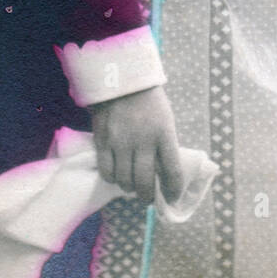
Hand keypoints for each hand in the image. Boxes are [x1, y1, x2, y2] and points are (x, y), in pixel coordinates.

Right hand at [90, 86, 184, 207]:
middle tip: (148, 198)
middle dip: (148, 196)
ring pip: (124, 180)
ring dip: (129, 188)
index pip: (173, 171)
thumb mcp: (165, 120)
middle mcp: (143, 141)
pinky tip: (116, 176)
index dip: (174, 190)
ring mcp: (121, 142)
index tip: (172, 198)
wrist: (121, 79)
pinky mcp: (103, 141)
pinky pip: (107, 171)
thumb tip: (163, 174)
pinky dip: (112, 179)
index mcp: (164, 134)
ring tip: (131, 186)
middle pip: (145, 182)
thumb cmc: (149, 101)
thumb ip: (165, 145)